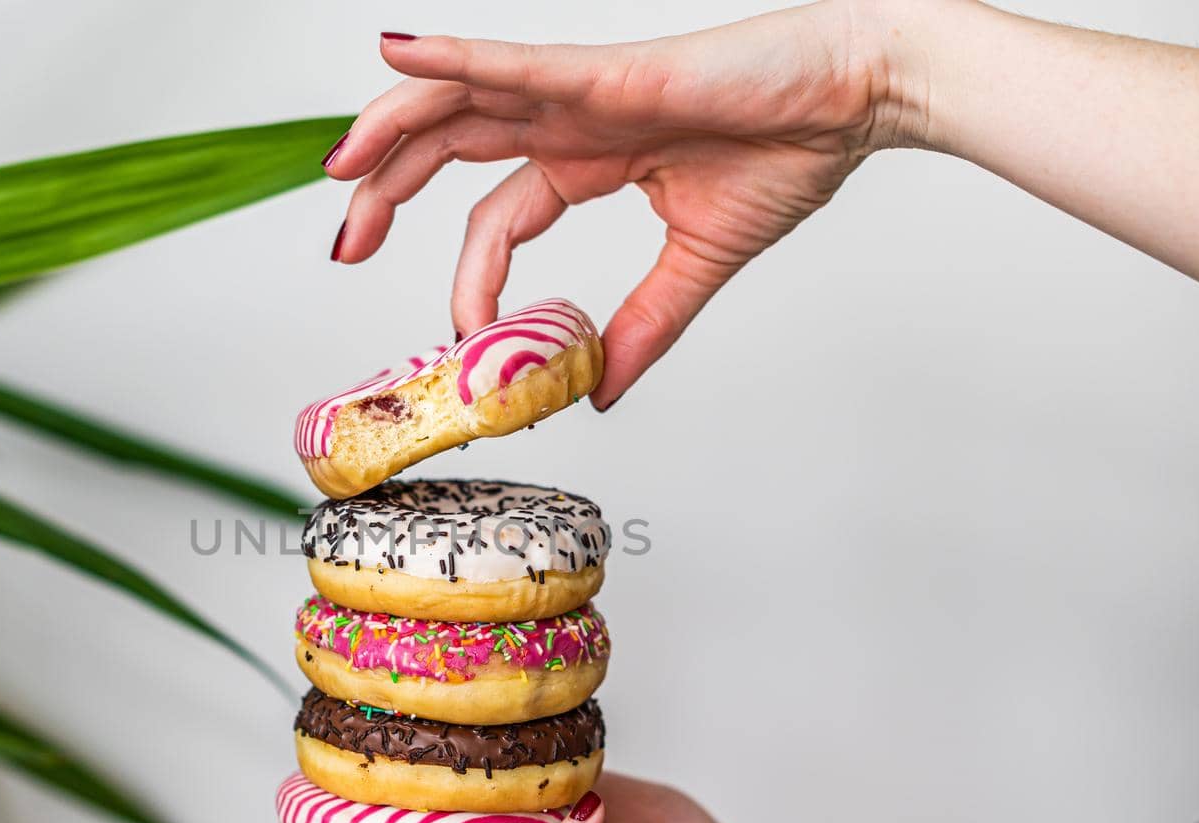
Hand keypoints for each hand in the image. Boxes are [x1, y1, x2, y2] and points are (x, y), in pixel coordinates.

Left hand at [324, 1, 914, 407]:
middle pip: (451, 146)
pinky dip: (453, 60)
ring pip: (460, 100)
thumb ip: (644, 324)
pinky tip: (397, 57)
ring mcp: (582, 89)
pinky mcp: (606, 71)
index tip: (464, 338)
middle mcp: (572, 120)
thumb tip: (603, 390)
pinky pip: (512, 63)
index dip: (471, 276)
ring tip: (339, 167)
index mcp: (590, 158)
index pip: (499, 216)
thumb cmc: (792, 151)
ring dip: (391, 128)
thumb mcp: (697, 261)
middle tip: (343, 243)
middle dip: (388, 190)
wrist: (859, 96)